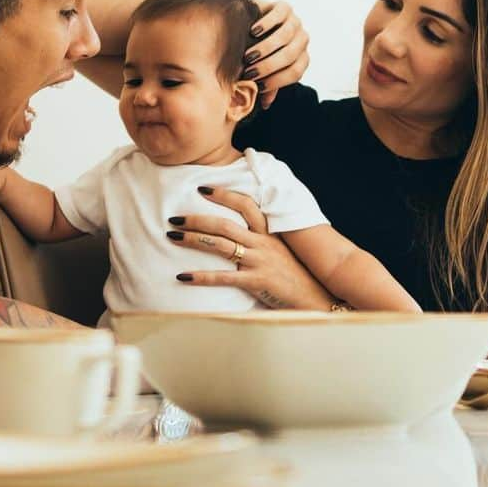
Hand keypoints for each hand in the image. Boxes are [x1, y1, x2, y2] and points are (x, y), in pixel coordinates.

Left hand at [167, 186, 333, 309]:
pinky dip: (200, 276)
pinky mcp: (256, 282)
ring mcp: (259, 261)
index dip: (224, 194)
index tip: (203, 188)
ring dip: (192, 239)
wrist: (316, 298)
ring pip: (219, 244)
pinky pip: (223, 277)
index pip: (245, 204)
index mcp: (268, 232)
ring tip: (172, 237)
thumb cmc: (295, 274)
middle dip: (196, 218)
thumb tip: (240, 230)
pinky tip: (182, 276)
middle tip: (174, 217)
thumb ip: (263, 238)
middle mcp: (262, 243)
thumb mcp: (281, 249)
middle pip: (224, 224)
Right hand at [247, 0, 309, 108]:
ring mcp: (295, 21)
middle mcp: (301, 39)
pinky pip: (280, 15)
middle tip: (249, 72)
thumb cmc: (256, 50)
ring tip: (248, 55)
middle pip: (290, 55)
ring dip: (266, 48)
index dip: (276, 81)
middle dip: (268, 66)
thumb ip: (267, 84)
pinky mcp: (285, 7)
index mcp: (301, 57)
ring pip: (286, 36)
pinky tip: (253, 32)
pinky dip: (267, 24)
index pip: (295, 72)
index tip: (257, 86)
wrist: (251, 21)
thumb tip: (264, 105)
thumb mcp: (263, 68)